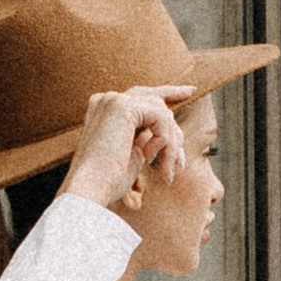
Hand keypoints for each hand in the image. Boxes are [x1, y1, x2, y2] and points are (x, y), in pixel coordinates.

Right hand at [62, 85, 188, 214]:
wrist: (90, 189)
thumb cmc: (108, 180)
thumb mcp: (133, 154)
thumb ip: (147, 137)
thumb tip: (170, 130)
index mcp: (105, 109)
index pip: (142, 95)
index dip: (168, 92)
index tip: (190, 90)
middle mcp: (107, 100)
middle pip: (156, 100)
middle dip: (174, 129)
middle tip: (180, 163)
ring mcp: (113, 100)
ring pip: (162, 112)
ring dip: (170, 144)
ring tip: (165, 170)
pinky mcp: (122, 106)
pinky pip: (160, 117)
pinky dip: (164, 140)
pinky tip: (149, 157)